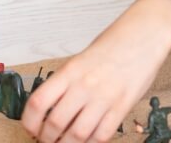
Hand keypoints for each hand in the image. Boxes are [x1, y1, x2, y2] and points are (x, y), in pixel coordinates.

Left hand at [21, 0, 170, 142]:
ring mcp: (104, 98)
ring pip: (77, 135)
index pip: (38, 102)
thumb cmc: (110, 47)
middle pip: (55, 123)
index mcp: (69, 71)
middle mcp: (84, 86)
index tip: (30, 128)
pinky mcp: (122, 108)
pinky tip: (85, 141)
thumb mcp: (79, 60)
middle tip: (46, 140)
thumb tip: (48, 109)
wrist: (141, 38)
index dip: (29, 121)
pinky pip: (101, 135)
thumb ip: (65, 83)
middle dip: (46, 138)